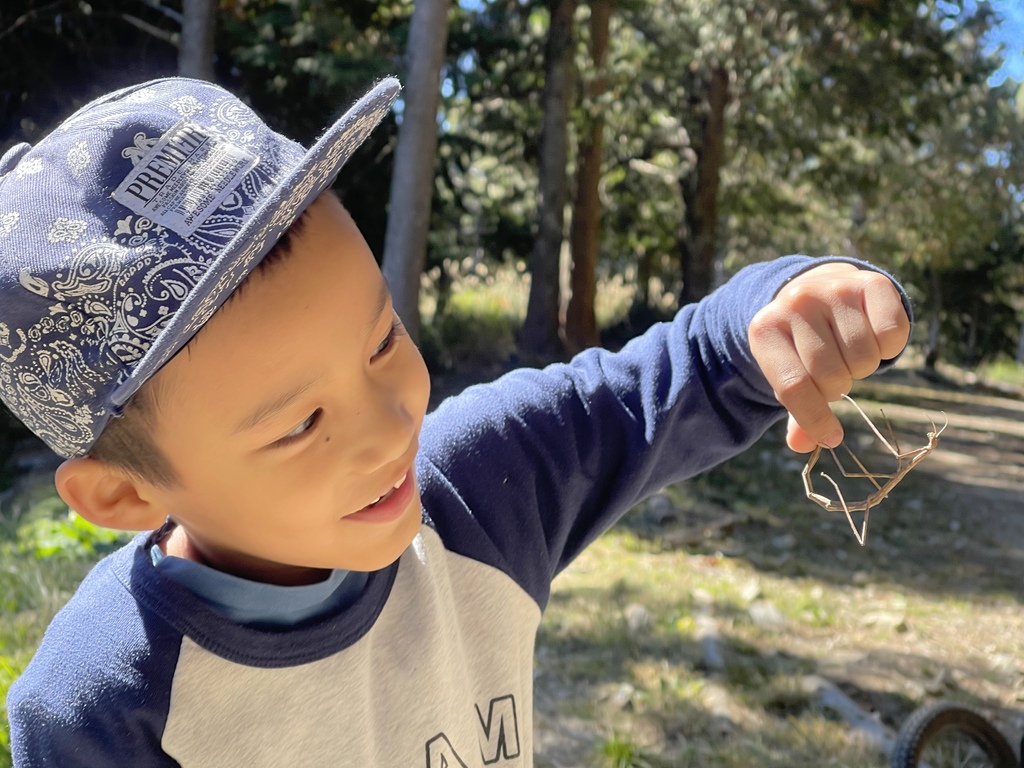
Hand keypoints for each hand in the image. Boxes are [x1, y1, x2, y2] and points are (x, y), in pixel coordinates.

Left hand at [748, 262, 909, 452]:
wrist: (816, 288)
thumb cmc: (801, 344)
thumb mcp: (789, 371)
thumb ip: (797, 409)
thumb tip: (803, 445)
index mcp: (765, 330)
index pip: (793, 386)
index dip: (815, 419)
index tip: (831, 438)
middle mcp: (796, 303)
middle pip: (831, 376)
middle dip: (838, 387)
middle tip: (835, 374)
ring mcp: (832, 289)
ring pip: (863, 358)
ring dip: (862, 368)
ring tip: (848, 352)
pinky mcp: (870, 282)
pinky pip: (893, 335)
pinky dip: (889, 347)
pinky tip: (872, 335)